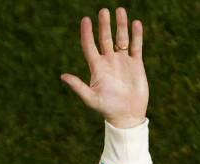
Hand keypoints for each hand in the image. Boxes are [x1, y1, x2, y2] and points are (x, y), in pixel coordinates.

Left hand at [61, 7, 148, 127]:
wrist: (127, 116)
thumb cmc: (107, 109)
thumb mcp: (91, 98)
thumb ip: (78, 86)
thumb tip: (63, 76)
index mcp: (97, 68)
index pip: (90, 46)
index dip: (87, 33)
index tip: (85, 20)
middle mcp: (109, 62)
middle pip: (105, 38)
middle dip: (104, 25)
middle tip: (103, 11)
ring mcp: (123, 62)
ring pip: (121, 39)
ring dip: (121, 25)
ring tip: (120, 11)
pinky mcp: (136, 65)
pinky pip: (136, 46)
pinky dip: (136, 35)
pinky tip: (136, 24)